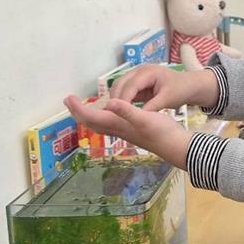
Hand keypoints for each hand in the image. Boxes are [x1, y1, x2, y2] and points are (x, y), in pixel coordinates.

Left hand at [64, 96, 191, 168]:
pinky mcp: (131, 131)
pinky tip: (109, 112)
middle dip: (78, 112)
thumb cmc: (162, 131)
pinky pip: (109, 124)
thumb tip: (109, 103)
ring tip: (83, 107)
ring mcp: (124, 131)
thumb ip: (127, 111)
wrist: (175, 146)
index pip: (91, 116)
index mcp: (117, 124)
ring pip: (100, 124)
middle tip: (69, 100)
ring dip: (88, 115)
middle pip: (91, 122)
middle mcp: (117, 129)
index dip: (78, 108)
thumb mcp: (146, 118)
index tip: (68, 97)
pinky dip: (102, 117)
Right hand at [109, 64, 218, 111]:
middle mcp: (139, 71)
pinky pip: (125, 91)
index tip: (118, 115)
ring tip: (115, 116)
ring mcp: (137, 76)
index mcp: (147, 72)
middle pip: (120, 84)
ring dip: (116, 100)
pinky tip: (120, 113)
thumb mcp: (168, 99)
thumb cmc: (181, 89)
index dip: (122, 100)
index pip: (129, 86)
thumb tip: (138, 117)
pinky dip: (121, 101)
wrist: (189, 85)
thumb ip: (153, 107)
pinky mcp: (137, 84)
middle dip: (115, 100)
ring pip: (119, 87)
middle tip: (112, 117)